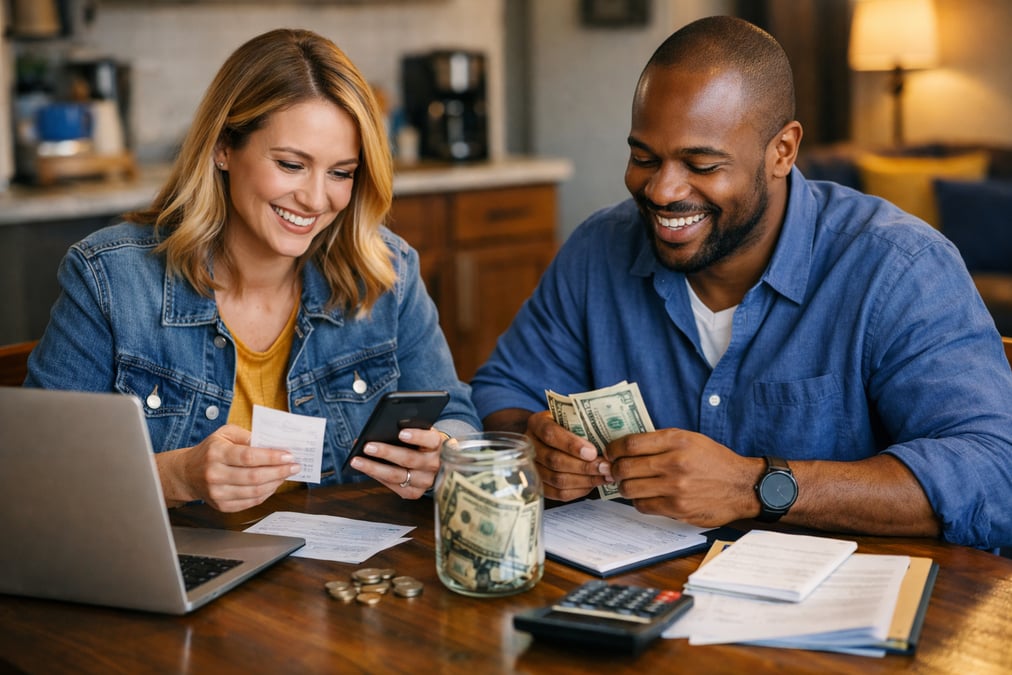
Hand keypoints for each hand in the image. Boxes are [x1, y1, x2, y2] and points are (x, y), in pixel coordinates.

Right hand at [157, 424, 301, 511]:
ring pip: (254, 492)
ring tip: (286, 475)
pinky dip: (266, 494)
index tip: (289, 455)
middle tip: (294, 466)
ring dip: (275, 483)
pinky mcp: (221, 506)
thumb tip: (271, 444)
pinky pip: (250, 502)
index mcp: (216, 453)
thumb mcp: (225, 433)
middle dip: (279, 471)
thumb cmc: (211, 450)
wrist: (187, 473)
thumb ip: (247, 435)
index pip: (248, 457)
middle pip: (254, 477)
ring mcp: (217, 493)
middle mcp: (215, 474)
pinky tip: (273, 485)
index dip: (271, 457)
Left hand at [349, 427, 444, 498]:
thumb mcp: (421, 433)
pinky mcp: (415, 493)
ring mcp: (426, 481)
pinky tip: (366, 469)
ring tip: (357, 460)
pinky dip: (378, 477)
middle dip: (386, 452)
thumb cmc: (422, 443)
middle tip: (367, 446)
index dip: (417, 437)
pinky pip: (394, 487)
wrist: (436, 462)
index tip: (401, 433)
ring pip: (398, 475)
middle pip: (409, 459)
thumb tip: (378, 429)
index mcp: (439, 445)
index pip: (431, 440)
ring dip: (374, 468)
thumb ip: (408, 429)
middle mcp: (435, 464)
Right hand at [526, 410, 613, 500]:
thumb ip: (582, 424)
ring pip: (557, 480)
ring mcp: (532, 468)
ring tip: (605, 476)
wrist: (552, 437)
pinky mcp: (540, 485)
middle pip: (554, 460)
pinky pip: (558, 493)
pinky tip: (594, 484)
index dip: (571, 444)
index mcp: (537, 424)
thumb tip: (608, 438)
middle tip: (606, 467)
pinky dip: (579, 491)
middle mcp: (530, 446)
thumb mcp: (571, 416)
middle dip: (584, 466)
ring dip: (585, 480)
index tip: (592, 452)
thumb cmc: (567, 425)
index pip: (550, 434)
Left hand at [606, 428, 761, 526]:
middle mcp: (675, 463)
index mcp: (677, 441)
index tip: (610, 452)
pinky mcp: (677, 509)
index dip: (613, 448)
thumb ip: (659, 442)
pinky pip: (643, 506)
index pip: (630, 443)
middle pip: (625, 467)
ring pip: (630, 488)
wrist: (742, 486)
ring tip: (629, 483)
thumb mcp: (690, 439)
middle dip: (614, 469)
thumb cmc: (714, 460)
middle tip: (615, 470)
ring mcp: (675, 488)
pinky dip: (638, 501)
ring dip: (624, 486)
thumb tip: (624, 448)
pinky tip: (645, 496)